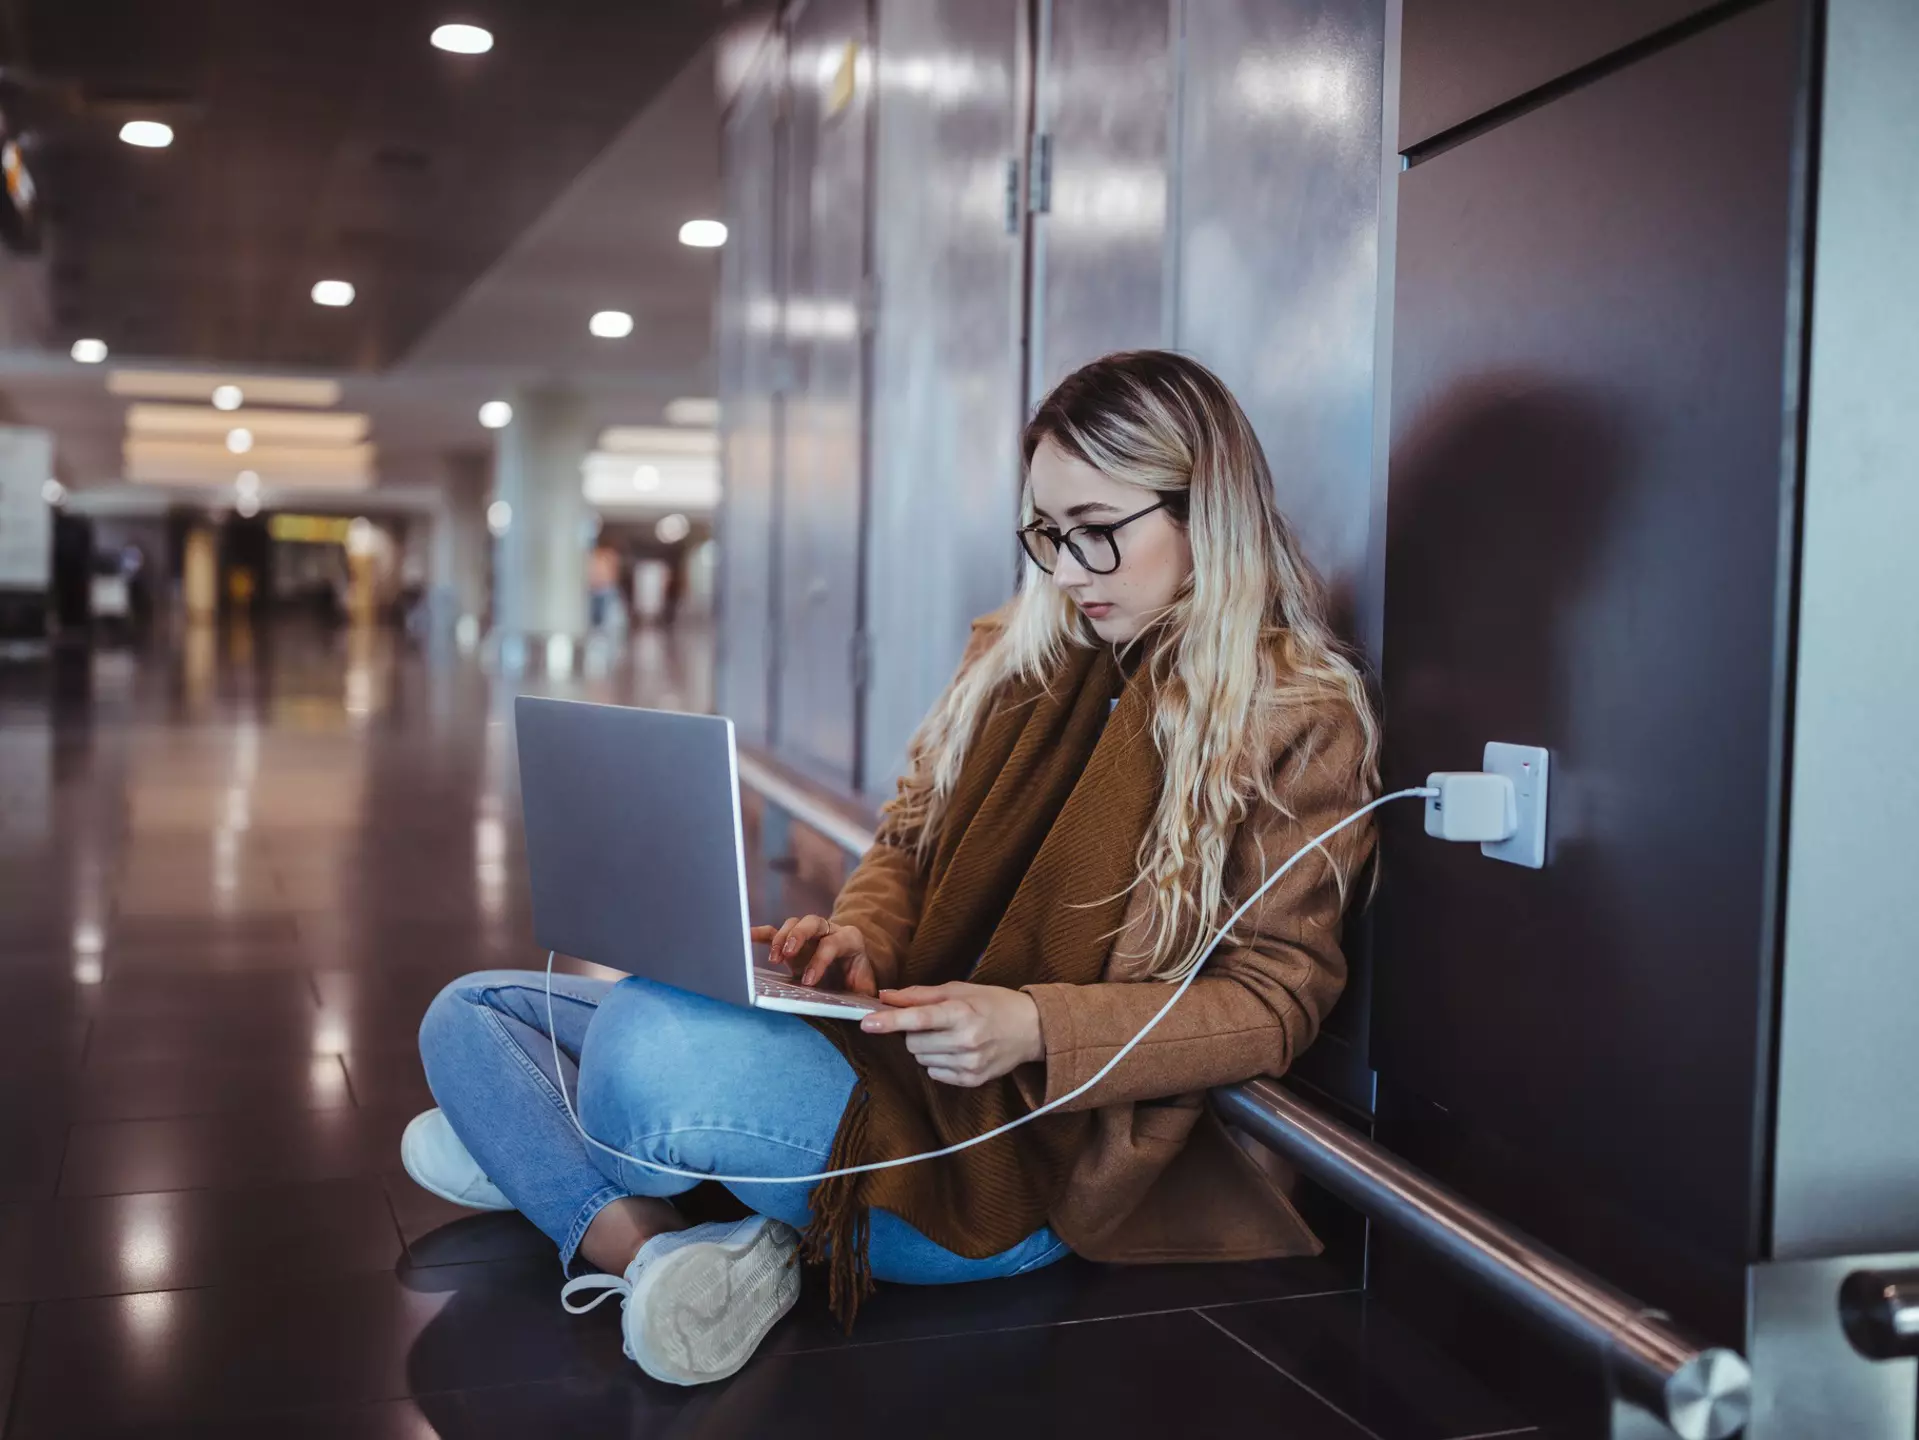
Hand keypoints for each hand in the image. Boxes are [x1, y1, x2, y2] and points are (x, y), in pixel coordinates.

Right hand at [749, 915, 878, 996]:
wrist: (852, 974)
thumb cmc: (858, 983)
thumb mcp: (864, 990)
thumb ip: (863, 997)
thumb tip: (865, 1013)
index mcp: (850, 940)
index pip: (833, 943)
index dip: (820, 960)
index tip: (808, 982)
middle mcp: (829, 931)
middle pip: (813, 922)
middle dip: (799, 936)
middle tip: (787, 955)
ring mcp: (809, 934)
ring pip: (794, 923)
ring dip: (781, 938)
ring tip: (773, 959)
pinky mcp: (792, 941)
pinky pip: (774, 931)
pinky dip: (761, 934)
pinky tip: (746, 937)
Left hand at [858, 982, 1043, 1087]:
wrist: (1031, 1029)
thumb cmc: (993, 1003)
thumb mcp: (959, 990)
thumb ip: (919, 995)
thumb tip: (885, 997)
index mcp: (961, 1013)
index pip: (918, 1018)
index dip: (890, 1021)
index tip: (866, 1023)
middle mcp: (965, 1041)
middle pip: (913, 1043)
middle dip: (913, 1032)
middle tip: (933, 1023)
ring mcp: (969, 1064)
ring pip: (921, 1060)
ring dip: (926, 1048)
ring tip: (948, 1036)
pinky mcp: (972, 1080)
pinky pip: (935, 1074)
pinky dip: (937, 1062)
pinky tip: (956, 1051)